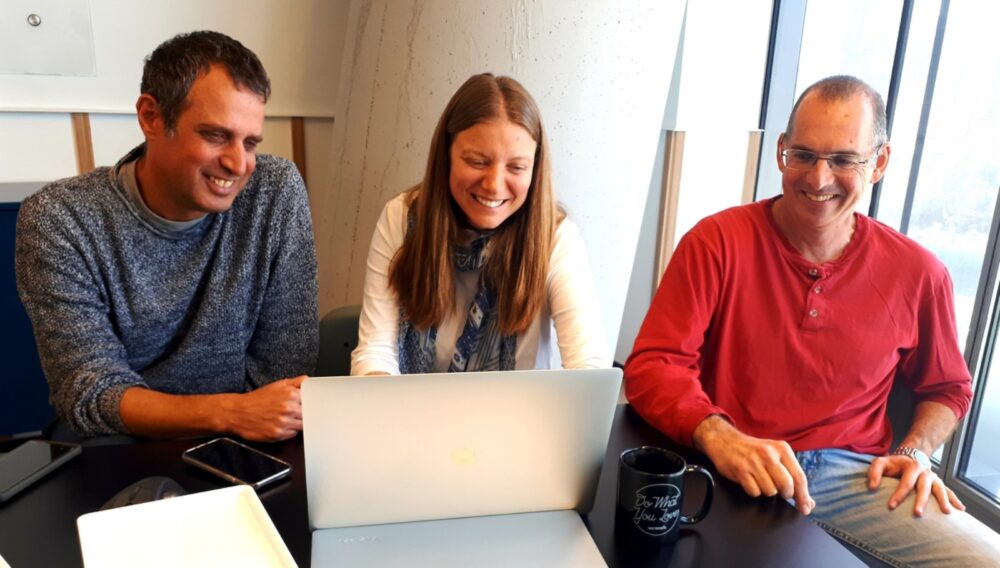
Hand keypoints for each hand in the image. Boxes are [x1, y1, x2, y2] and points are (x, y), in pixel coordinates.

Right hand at [224, 375, 305, 441]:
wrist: (238, 412)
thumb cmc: (258, 399)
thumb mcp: (278, 385)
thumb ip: (297, 382)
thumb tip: (310, 381)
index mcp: (291, 394)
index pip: (312, 401)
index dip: (309, 404)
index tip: (306, 405)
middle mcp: (289, 408)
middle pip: (308, 414)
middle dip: (303, 414)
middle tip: (294, 413)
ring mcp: (284, 422)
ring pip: (302, 426)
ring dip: (296, 423)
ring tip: (286, 419)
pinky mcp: (278, 434)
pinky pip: (292, 434)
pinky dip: (289, 431)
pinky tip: (281, 425)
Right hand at [694, 416, 814, 514]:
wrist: (725, 440)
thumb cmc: (753, 451)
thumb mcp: (775, 456)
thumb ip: (792, 476)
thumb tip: (809, 503)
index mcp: (782, 449)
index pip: (799, 477)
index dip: (804, 497)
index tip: (806, 509)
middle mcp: (769, 454)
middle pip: (787, 486)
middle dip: (784, 494)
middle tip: (779, 491)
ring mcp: (754, 461)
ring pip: (770, 491)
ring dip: (766, 491)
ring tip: (760, 480)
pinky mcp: (740, 469)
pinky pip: (754, 492)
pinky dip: (753, 491)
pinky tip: (749, 480)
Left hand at [868, 454, 964, 515]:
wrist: (910, 457)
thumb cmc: (893, 464)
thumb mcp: (881, 463)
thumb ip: (874, 472)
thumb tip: (871, 487)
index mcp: (911, 466)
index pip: (905, 482)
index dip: (898, 494)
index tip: (891, 507)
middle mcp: (925, 472)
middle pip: (924, 487)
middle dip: (921, 501)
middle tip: (918, 514)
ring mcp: (933, 478)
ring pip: (940, 489)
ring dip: (943, 501)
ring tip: (946, 512)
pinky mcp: (939, 483)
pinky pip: (948, 491)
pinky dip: (955, 500)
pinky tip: (961, 510)